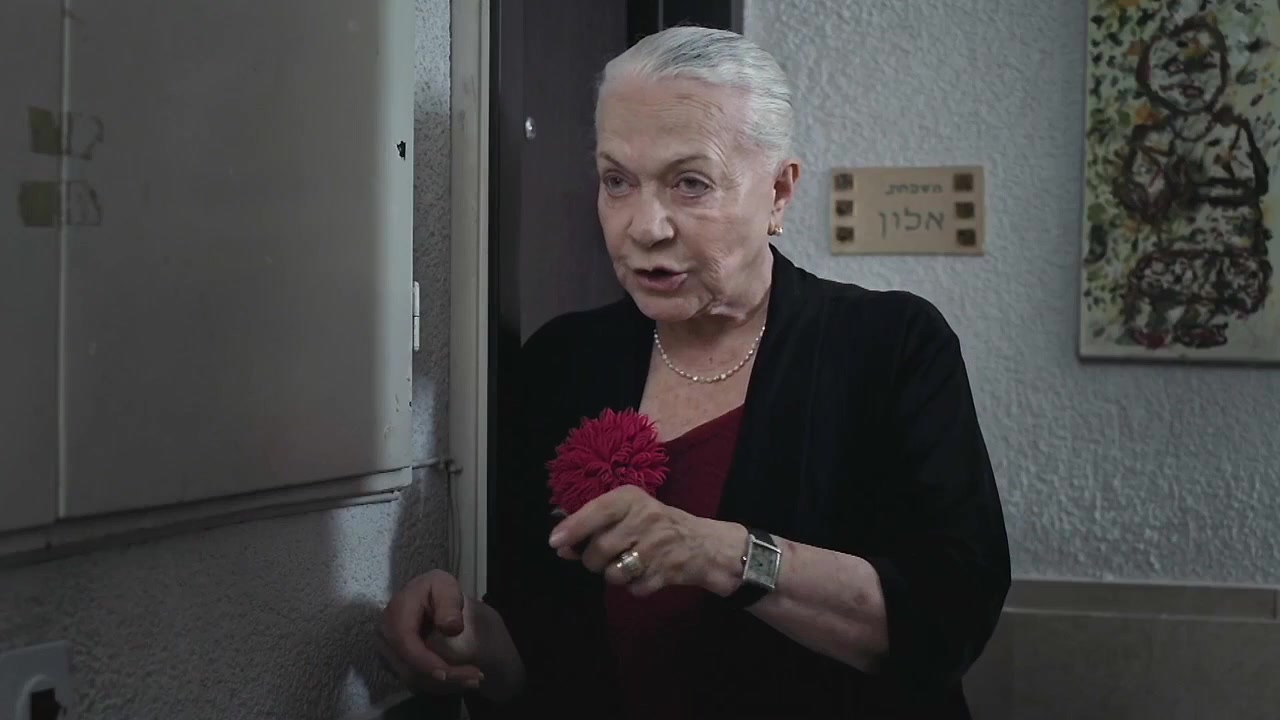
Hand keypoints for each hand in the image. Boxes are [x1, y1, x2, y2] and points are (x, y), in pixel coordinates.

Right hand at [378, 569, 485, 694]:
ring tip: (474, 678)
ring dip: (446, 684)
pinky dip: (441, 685)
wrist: (434, 601)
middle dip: (443, 677)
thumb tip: (449, 627)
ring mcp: (389, 653)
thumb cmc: (440, 593)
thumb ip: (449, 604)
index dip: (424, 661)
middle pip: (409, 667)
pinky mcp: (397, 665)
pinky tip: (462, 679)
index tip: (448, 672)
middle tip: (475, 678)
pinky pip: (417, 682)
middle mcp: (385, 636)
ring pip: (415, 680)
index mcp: (395, 612)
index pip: (404, 643)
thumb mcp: (447, 587)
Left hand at [548, 485, 745, 596]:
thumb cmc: (658, 524)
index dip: (574, 527)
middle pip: (599, 549)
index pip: (597, 511)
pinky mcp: (666, 573)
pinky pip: (632, 589)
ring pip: (612, 573)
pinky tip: (646, 573)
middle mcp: (646, 519)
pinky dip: (634, 587)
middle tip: (605, 555)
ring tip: (628, 564)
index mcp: (632, 498)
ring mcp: (658, 547)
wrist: (706, 546)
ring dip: (614, 575)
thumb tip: (560, 543)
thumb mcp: (629, 512)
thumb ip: (594, 524)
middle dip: (593, 560)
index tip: (555, 543)